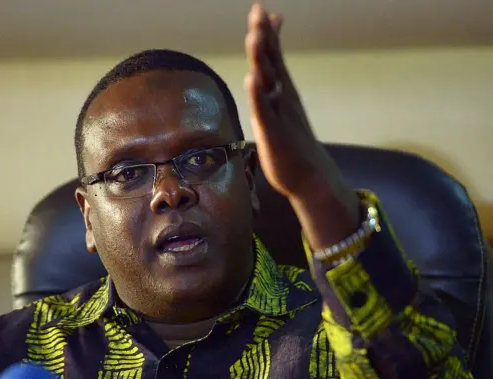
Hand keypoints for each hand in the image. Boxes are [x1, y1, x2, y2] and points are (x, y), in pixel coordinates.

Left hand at [244, 3, 360, 248]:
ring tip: (255, 35)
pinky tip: (252, 79)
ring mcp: (279, 114)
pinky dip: (258, 95)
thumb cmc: (293, 143)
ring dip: (262, 58)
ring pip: (268, 82)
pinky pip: (264, 112)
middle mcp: (282, 98)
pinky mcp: (273, 134)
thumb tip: (263, 71)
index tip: (261, 8)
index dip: (267, 31)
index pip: (274, 55)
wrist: (311, 178)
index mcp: (283, 91)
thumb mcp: (282, 110)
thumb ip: (274, 90)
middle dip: (263, 35)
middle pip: (271, 61)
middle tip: (258, 10)